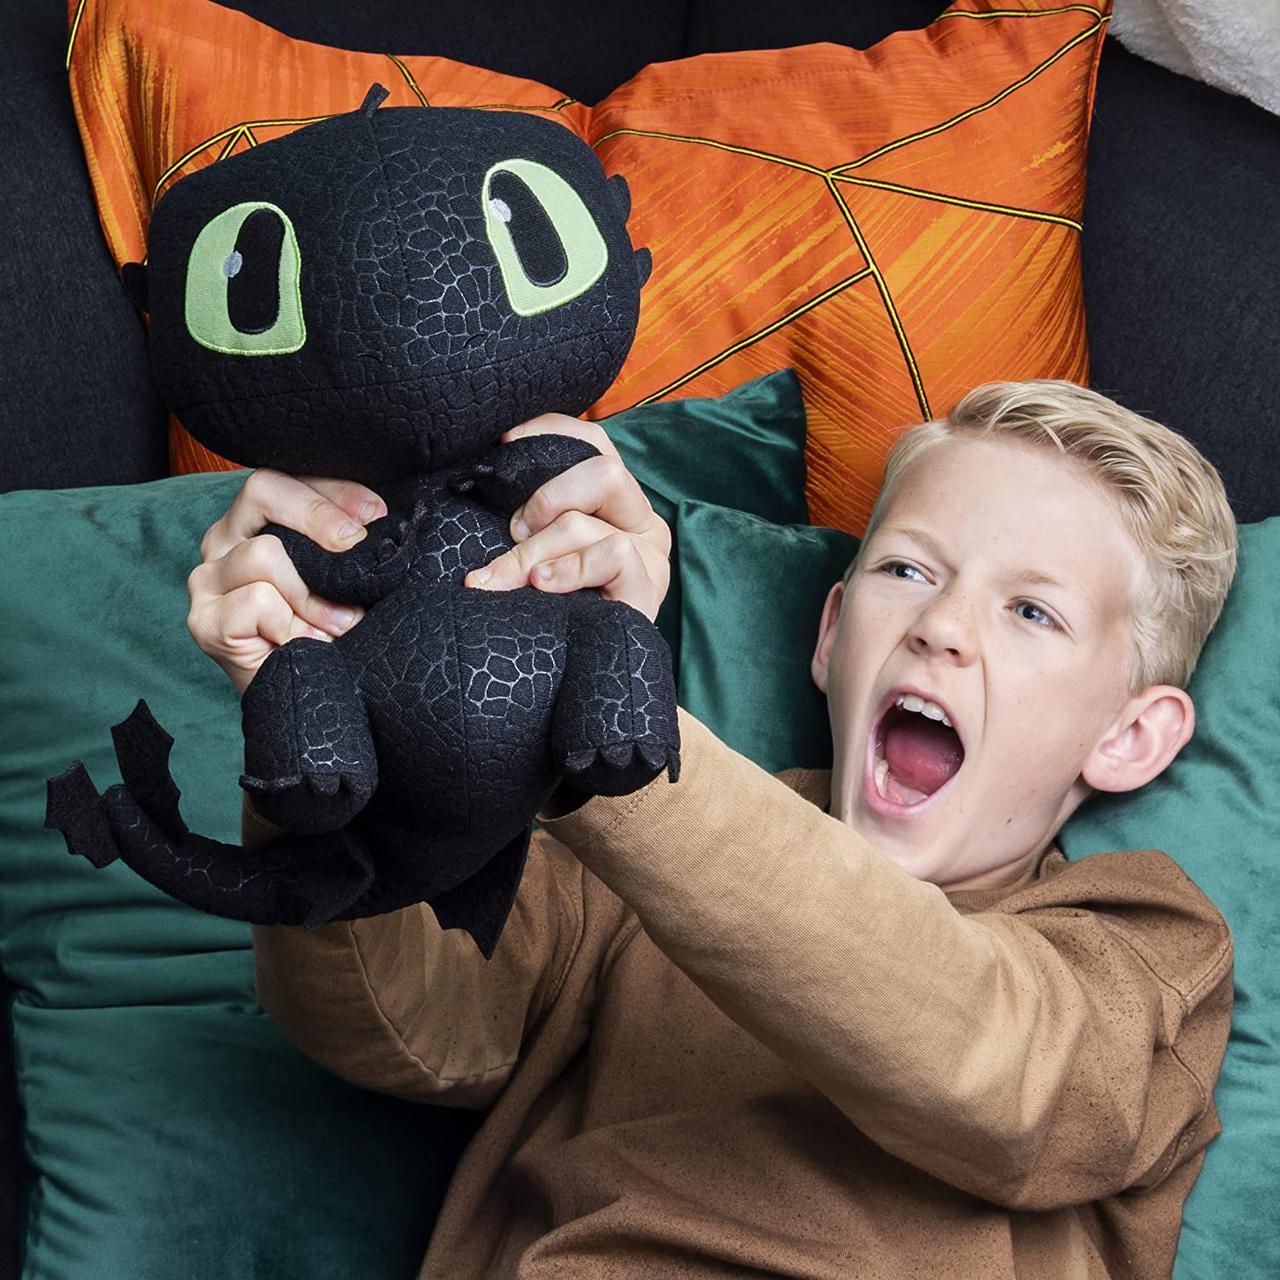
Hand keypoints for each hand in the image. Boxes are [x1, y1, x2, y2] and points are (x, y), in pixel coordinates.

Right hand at [187, 468, 387, 695]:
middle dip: (319, 515)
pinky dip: (292, 626)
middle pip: (263, 488)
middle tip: (356, 549)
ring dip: (313, 595)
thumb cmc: (330, 635)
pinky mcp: (203, 620)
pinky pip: (258, 600)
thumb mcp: (345, 579)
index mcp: (258, 522)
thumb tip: (381, 516)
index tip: (378, 514)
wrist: (309, 704)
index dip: (335, 489)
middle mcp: (225, 541)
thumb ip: (349, 545)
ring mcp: (207, 580)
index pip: (288, 478)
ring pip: (264, 553)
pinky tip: (303, 646)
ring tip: (337, 627)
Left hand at [463, 414, 671, 623]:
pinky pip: (613, 555)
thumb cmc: (554, 613)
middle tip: (513, 532)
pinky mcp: (648, 591)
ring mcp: (650, 557)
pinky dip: (571, 567)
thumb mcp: (538, 556)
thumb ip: (528, 524)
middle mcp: (640, 523)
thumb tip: (476, 492)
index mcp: (615, 507)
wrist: (582, 688)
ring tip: (509, 580)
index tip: (504, 442)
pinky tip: (544, 585)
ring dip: (538, 548)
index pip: (596, 444)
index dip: (554, 430)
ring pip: (592, 522)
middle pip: (604, 471)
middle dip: (546, 497)